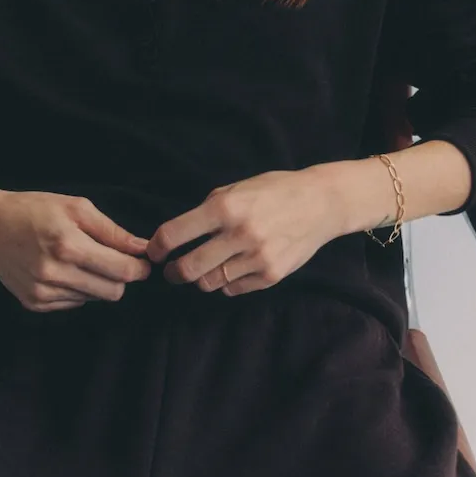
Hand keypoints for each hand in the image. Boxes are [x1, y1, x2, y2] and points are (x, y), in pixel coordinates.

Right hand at [0, 188, 151, 311]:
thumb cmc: (34, 210)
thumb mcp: (76, 207)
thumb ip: (112, 231)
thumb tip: (142, 248)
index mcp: (68, 245)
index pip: (122, 271)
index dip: (139, 268)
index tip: (142, 261)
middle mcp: (55, 274)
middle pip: (113, 292)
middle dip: (121, 277)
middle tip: (113, 259)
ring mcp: (43, 292)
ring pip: (94, 299)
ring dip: (96, 282)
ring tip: (79, 259)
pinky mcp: (35, 303)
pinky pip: (74, 303)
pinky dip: (77, 289)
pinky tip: (63, 270)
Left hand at [143, 167, 346, 295]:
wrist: (321, 204)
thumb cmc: (275, 191)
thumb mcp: (237, 188)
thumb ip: (208, 209)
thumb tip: (179, 233)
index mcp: (225, 207)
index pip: (175, 234)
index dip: (157, 247)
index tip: (154, 253)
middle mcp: (239, 234)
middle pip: (189, 268)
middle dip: (174, 273)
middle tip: (172, 272)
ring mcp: (257, 258)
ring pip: (209, 283)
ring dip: (200, 279)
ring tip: (203, 269)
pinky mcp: (270, 276)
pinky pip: (233, 289)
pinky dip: (226, 282)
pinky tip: (231, 269)